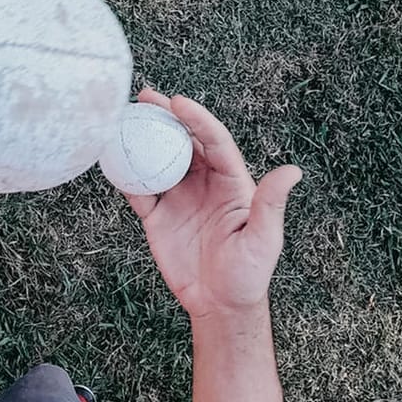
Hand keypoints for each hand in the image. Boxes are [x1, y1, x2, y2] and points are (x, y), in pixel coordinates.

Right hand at [124, 89, 301, 317]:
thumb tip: (293, 171)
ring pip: (157, 159)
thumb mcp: (264, 239)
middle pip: (182, 141)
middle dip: (165, 116)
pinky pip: (137, 190)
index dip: (197, 120)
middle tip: (145, 96)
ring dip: (140, 138)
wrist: (219, 305)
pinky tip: (109, 157)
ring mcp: (178, 198)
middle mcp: (203, 183)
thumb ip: (271, 204)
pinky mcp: (157, 217)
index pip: (214, 141)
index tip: (179, 103)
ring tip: (121, 118)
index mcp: (231, 181)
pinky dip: (124, 174)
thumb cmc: (249, 274)